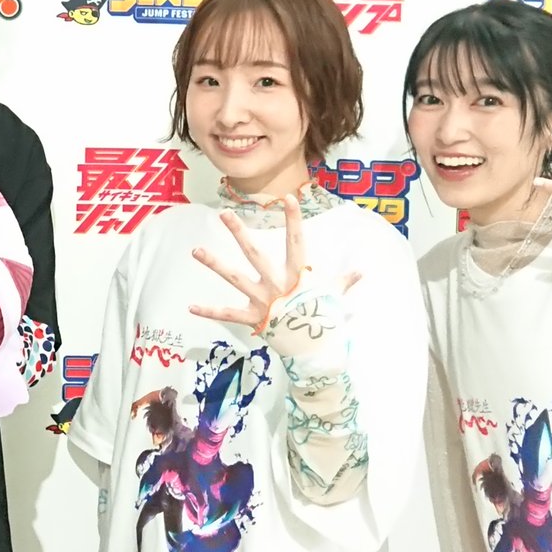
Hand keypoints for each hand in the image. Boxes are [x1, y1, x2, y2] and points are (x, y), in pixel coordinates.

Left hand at [186, 196, 357, 335]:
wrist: (315, 352)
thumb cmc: (324, 320)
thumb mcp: (334, 297)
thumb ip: (343, 281)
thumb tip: (361, 271)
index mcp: (298, 275)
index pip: (296, 243)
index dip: (294, 221)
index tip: (288, 199)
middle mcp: (278, 284)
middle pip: (256, 254)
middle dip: (240, 233)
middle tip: (225, 214)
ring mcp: (264, 301)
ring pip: (236, 278)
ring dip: (215, 264)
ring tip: (196, 251)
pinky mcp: (254, 319)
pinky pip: (229, 315)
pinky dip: (211, 312)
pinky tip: (191, 307)